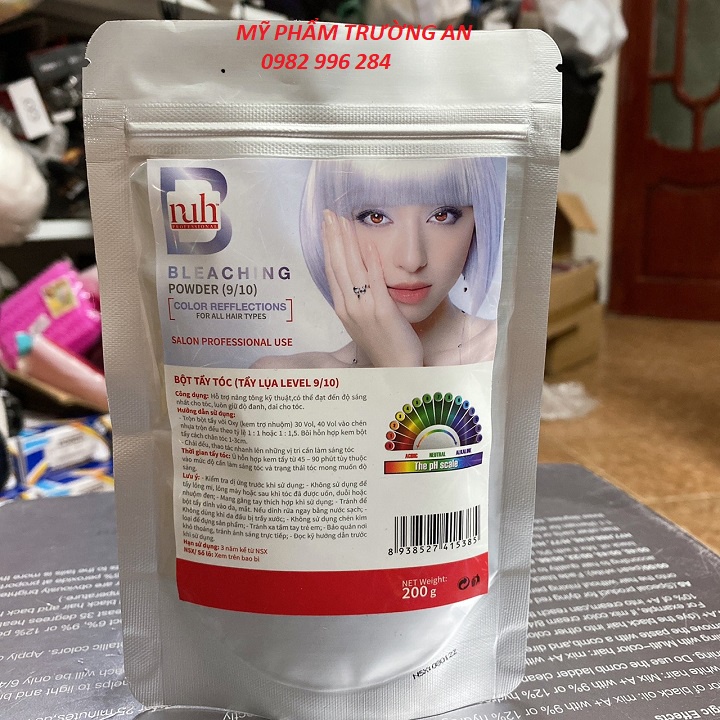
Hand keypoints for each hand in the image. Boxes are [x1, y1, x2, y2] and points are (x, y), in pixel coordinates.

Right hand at [322, 210, 422, 366]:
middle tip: (329, 213)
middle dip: (333, 237)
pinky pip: (374, 281)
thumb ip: (359, 300)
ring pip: (351, 269)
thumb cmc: (384, 346)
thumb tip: (357, 279)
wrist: (396, 369)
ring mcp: (364, 309)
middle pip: (337, 265)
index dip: (329, 246)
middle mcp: (349, 307)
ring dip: (347, 241)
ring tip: (343, 220)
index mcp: (343, 309)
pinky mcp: (382, 311)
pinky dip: (370, 261)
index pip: (332, 271)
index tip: (327, 226)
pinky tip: (368, 243)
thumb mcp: (364, 322)